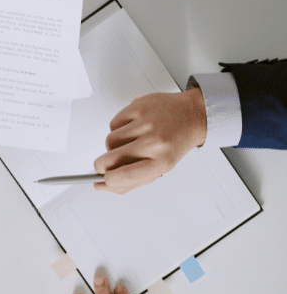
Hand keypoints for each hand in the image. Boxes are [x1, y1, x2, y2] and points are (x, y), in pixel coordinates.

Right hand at [92, 87, 206, 194]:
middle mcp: (154, 142)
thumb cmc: (174, 143)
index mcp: (160, 162)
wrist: (191, 115)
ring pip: (109, 141)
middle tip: (104, 164)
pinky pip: (113, 124)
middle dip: (101, 164)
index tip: (102, 180)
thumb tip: (103, 186)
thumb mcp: (159, 168)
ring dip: (113, 145)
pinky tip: (131, 128)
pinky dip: (117, 128)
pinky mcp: (138, 107)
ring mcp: (145, 123)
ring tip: (127, 142)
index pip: (125, 176)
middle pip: (111, 158)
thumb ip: (131, 180)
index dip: (108, 180)